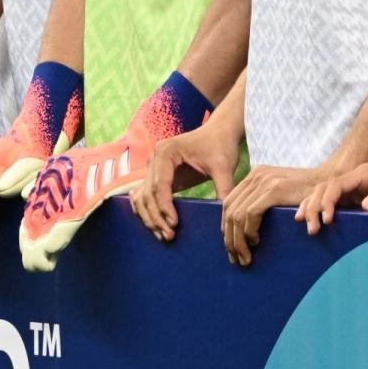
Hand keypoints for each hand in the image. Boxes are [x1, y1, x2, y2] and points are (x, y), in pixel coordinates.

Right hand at [129, 124, 239, 243]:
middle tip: (169, 235)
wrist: (218, 133)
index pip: (159, 184)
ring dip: (149, 217)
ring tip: (164, 235)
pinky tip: (157, 225)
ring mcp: (153, 167)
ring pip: (142, 196)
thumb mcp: (224, 167)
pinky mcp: (157, 175)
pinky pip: (144, 195)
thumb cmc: (220, 146)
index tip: (174, 224)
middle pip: (147, 192)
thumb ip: (224, 189)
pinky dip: (147, 211)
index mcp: (167, 152)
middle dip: (156, 216)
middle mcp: (155, 158)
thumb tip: (226, 217)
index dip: (164, 206)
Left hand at [220, 164, 330, 265]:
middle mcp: (256, 176)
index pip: (229, 203)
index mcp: (255, 176)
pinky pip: (250, 214)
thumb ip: (264, 201)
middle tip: (235, 259)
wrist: (329, 179)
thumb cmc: (308, 192)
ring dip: (237, 240)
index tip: (230, 247)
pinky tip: (255, 242)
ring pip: (236, 214)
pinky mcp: (274, 190)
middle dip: (229, 238)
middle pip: (229, 210)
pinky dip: (249, 230)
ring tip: (245, 257)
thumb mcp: (281, 193)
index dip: (226, 227)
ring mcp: (263, 181)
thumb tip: (244, 227)